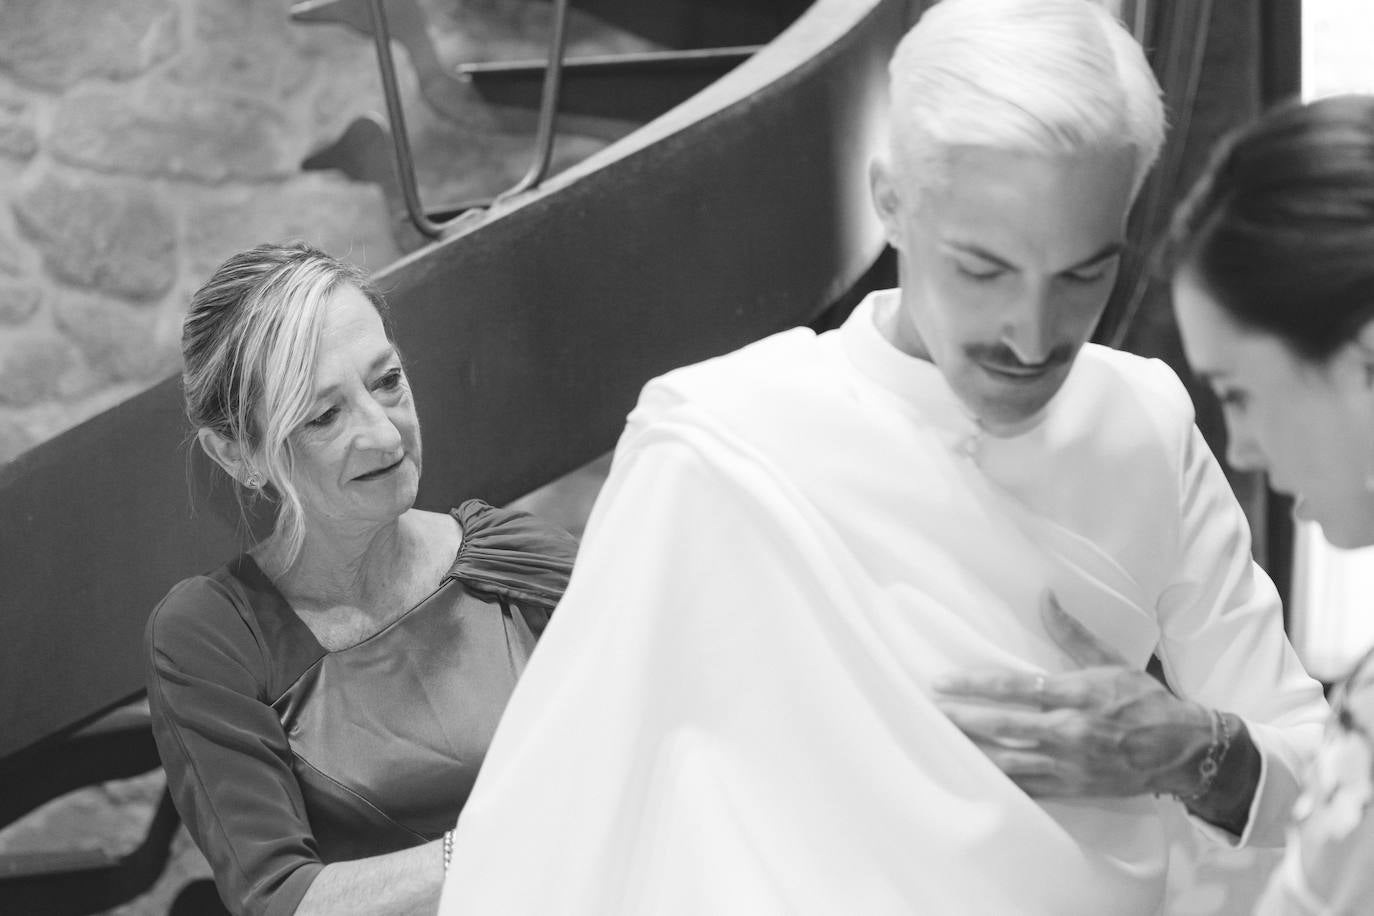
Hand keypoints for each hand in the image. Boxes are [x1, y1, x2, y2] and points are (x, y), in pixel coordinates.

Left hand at [933, 593, 1210, 798]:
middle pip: (1003, 726)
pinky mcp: (1072, 788)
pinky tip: (970, 775)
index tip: (943, 682)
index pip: (1015, 687)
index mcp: (1077, 695)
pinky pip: (1026, 788)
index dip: (975, 684)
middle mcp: (1070, 731)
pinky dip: (997, 783)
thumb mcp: (1111, 661)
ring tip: (937, 742)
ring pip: (1009, 761)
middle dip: (961, 719)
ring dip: (971, 752)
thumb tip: (1045, 595)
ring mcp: (1069, 764)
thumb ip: (1072, 632)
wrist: (1185, 751)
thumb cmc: (1146, 701)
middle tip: (928, 711)